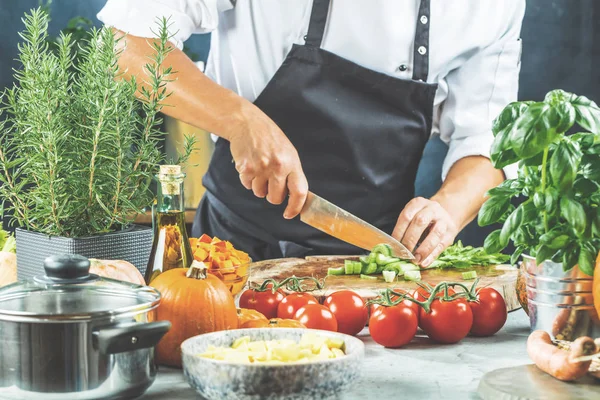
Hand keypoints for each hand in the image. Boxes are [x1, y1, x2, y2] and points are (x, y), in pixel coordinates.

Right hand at [228, 103, 307, 218]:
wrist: (247, 123)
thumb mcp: (288, 152)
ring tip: (259, 169)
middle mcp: (278, 166)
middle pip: (276, 198)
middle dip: (272, 196)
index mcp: (292, 162)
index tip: (289, 213)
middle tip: (270, 184)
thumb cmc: (269, 138)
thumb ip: (291, 173)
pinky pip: (246, 185)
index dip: (295, 207)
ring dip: (258, 186)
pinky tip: (250, 165)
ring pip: (259, 193)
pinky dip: (247, 179)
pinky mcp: (245, 168)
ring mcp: (261, 168)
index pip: (299, 191)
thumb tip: (294, 196)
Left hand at [392, 197, 458, 266]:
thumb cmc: (423, 219)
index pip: (406, 216)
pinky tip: (424, 263)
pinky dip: (432, 256)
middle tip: (403, 254)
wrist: (444, 215)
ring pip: (435, 233)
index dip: (398, 232)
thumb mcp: (412, 217)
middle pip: (420, 222)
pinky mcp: (451, 232)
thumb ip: (404, 229)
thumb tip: (393, 248)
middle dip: (410, 239)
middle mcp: (432, 208)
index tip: (393, 246)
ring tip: (415, 260)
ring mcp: (444, 219)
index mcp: (418, 203)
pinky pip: (442, 245)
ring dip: (423, 249)